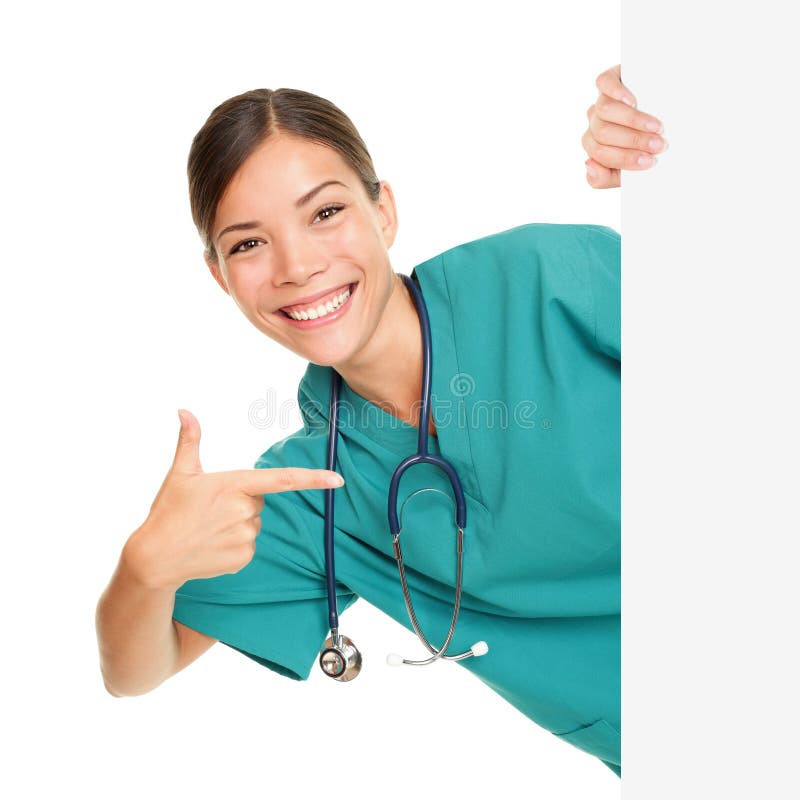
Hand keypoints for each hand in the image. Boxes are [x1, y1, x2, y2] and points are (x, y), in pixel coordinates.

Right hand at [123, 409, 344, 590]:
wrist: (155, 558)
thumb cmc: (168, 511)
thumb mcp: (180, 473)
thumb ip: (190, 440)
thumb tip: (184, 410)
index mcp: (234, 484)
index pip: (282, 479)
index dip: (313, 479)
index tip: (337, 479)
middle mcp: (245, 510)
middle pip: (259, 501)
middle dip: (241, 502)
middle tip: (211, 510)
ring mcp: (246, 536)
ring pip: (254, 524)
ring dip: (237, 524)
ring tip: (208, 529)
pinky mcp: (244, 557)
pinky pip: (249, 545)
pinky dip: (234, 545)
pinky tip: (212, 546)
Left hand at [583, 64, 666, 188]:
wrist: (668, 111)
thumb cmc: (646, 147)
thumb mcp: (628, 169)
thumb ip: (603, 178)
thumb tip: (588, 164)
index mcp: (596, 146)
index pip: (600, 156)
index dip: (625, 159)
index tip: (650, 162)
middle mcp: (595, 124)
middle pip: (603, 134)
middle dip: (634, 142)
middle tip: (659, 145)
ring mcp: (600, 101)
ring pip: (605, 111)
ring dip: (633, 121)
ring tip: (657, 127)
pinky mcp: (608, 79)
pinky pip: (603, 83)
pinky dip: (617, 92)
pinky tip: (633, 101)